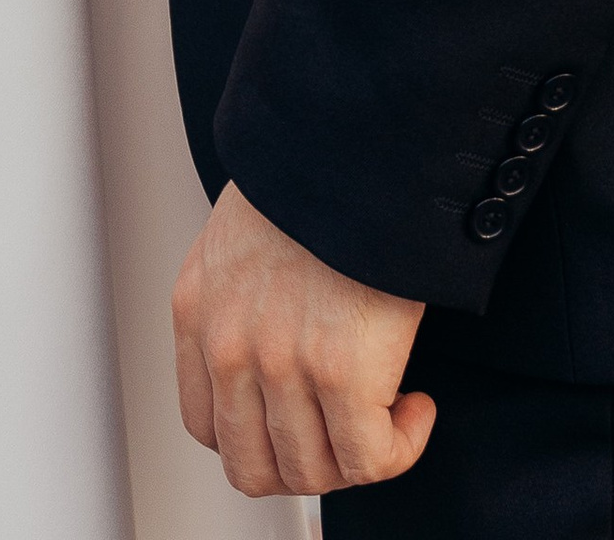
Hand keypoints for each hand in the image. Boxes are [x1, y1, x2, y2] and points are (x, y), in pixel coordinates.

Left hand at [173, 185, 434, 499]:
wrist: (355, 141)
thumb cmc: (317, 176)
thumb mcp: (242, 236)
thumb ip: (241, 300)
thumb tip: (280, 350)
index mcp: (197, 310)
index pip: (207, 427)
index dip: (260, 440)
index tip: (299, 424)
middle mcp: (228, 345)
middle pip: (254, 466)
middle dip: (306, 463)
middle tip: (345, 434)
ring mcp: (279, 366)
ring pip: (313, 471)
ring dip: (356, 456)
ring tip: (387, 415)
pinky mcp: (339, 375)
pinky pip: (370, 460)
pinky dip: (401, 447)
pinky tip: (416, 407)